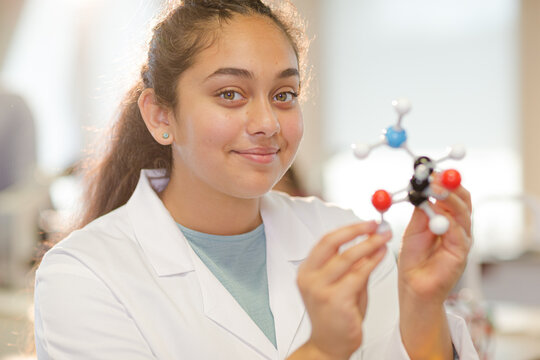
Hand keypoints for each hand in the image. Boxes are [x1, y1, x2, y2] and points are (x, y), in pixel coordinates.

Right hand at [292, 221, 390, 359]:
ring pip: (347, 257)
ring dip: (368, 244)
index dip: (348, 229)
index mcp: (307, 271)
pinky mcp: (335, 300)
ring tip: (382, 238)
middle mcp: (309, 278)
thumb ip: (354, 266)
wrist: (329, 346)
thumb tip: (370, 242)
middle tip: (375, 226)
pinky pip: (357, 275)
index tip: (366, 224)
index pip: (326, 241)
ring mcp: (320, 289)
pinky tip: (380, 256)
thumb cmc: (336, 317)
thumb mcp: (343, 285)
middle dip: (357, 230)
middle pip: (332, 243)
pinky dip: (371, 262)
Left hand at [398, 177, 471, 358]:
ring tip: (435, 190)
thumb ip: (420, 212)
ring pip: (462, 213)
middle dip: (448, 186)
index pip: (452, 194)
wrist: (413, 286)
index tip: (431, 170)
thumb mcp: (414, 229)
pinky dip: (449, 222)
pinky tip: (439, 216)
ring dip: (449, 199)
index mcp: (447, 218)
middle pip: (462, 200)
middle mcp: (458, 227)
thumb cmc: (413, 259)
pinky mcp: (461, 253)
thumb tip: (420, 190)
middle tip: (434, 177)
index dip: (444, 181)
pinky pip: (459, 233)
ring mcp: (462, 239)